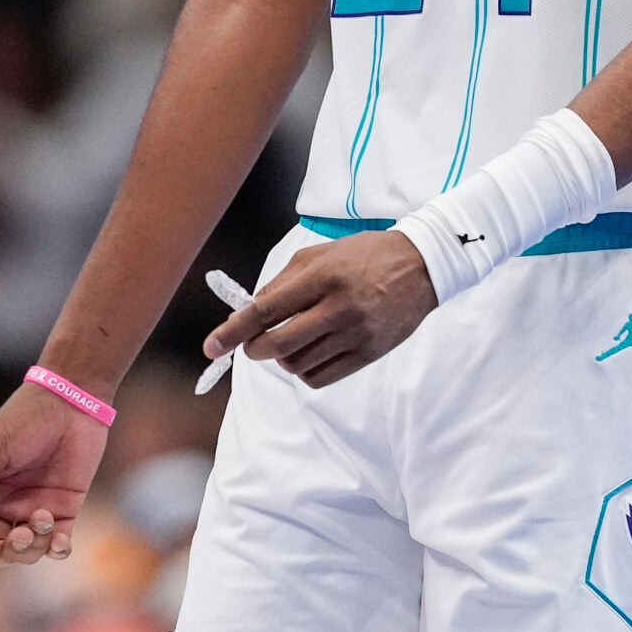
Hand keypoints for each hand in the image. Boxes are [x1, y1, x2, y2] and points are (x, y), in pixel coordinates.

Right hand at [0, 382, 107, 563]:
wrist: (71, 399)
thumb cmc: (25, 418)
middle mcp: (8, 505)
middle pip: (0, 551)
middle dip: (7, 551)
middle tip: (19, 535)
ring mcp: (37, 507)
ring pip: (28, 551)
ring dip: (33, 546)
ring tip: (43, 517)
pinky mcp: (66, 507)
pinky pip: (59, 542)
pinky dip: (58, 549)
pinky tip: (59, 542)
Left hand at [203, 232, 437, 388]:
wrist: (420, 268)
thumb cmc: (363, 255)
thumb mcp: (319, 254)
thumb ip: (282, 282)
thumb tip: (249, 313)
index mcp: (324, 275)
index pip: (268, 309)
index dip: (235, 329)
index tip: (211, 345)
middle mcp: (340, 307)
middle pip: (280, 344)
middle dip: (254, 348)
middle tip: (252, 343)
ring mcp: (357, 334)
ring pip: (297, 364)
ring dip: (282, 358)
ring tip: (291, 339)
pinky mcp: (369, 354)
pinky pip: (320, 377)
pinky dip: (303, 371)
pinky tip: (309, 353)